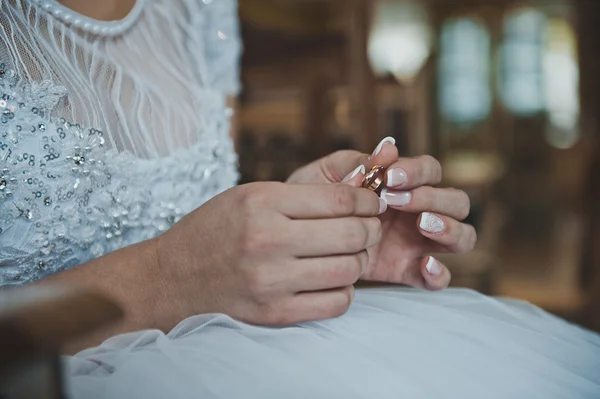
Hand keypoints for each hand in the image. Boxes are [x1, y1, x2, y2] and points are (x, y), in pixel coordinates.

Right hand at [154, 182, 382, 325]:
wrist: (173, 278)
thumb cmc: (215, 230)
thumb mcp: (249, 196)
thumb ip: (299, 195)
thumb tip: (357, 194)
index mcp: (262, 203)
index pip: (339, 200)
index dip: (367, 200)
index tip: (372, 203)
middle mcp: (267, 240)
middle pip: (351, 234)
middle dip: (371, 229)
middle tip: (368, 227)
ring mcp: (271, 281)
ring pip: (349, 270)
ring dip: (359, 260)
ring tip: (350, 253)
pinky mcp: (274, 313)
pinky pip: (335, 303)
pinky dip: (344, 290)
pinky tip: (332, 279)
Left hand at [287, 138, 475, 289]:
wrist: (296, 237)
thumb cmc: (313, 200)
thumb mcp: (327, 176)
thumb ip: (357, 163)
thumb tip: (388, 147)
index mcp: (403, 185)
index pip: (431, 171)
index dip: (418, 172)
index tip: (389, 178)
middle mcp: (418, 211)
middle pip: (457, 202)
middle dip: (435, 198)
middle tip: (398, 202)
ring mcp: (418, 242)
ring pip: (462, 236)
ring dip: (450, 228)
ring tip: (422, 225)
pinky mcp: (407, 270)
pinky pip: (439, 278)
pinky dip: (439, 274)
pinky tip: (425, 265)